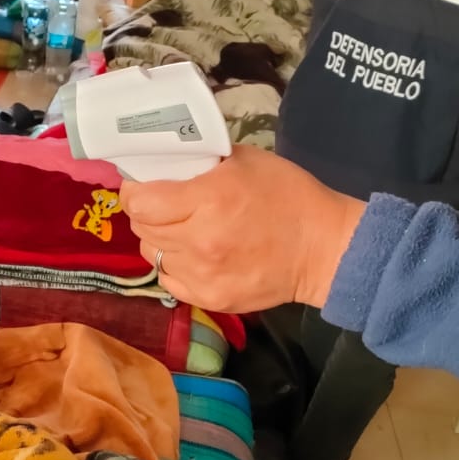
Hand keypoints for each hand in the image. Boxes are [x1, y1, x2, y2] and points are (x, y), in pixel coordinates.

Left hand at [120, 146, 366, 312]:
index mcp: (208, 201)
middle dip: (147, 213)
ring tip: (184, 229)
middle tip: (165, 204)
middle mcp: (199, 242)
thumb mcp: (244, 161)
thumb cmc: (287, 195)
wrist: (323, 248)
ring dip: (161, 239)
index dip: (134, 191)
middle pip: (142, 228)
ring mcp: (202, 275)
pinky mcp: (209, 299)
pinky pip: (169, 278)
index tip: (142, 185)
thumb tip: (164, 163)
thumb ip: (199, 161)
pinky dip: (176, 264)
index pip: (140, 203)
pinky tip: (196, 253)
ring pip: (153, 254)